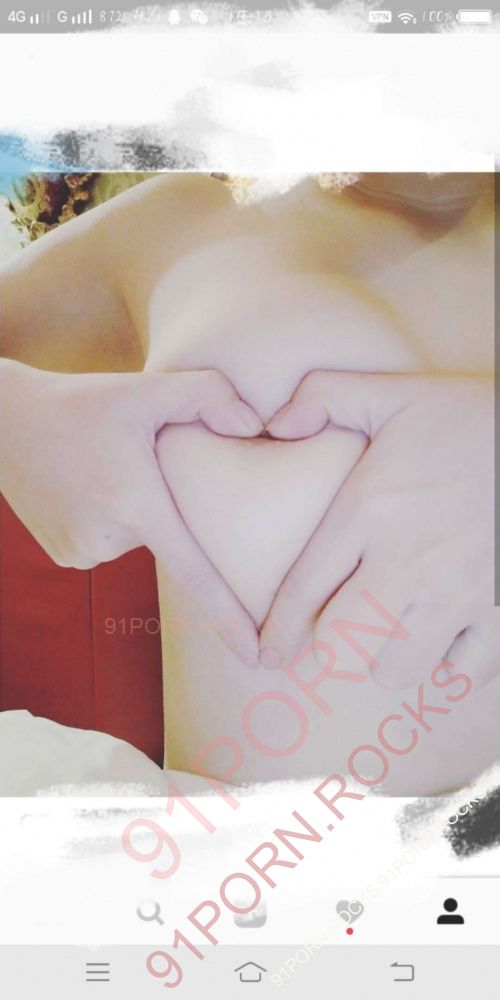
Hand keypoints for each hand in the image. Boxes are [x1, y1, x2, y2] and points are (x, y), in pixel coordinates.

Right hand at [0, 360, 262, 666]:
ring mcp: (82, 554)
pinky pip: (113, 544)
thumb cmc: (83, 402)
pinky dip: (113, 520)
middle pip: (171, 535)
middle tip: (133, 461)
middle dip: (168, 504)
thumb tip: (256, 426)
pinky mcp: (67, 557)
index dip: (228, 617)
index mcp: (135, 504)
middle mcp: (107, 539)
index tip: (255, 657)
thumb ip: (209, 393)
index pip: (194, 574)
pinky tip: (89, 487)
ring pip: (141, 539)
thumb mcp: (147, 387)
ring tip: (106, 469)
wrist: (4, 423)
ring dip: (138, 512)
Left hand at [260, 371, 497, 687]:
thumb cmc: (474, 416)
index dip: (279, 632)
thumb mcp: (395, 392)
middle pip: (342, 644)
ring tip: (395, 634)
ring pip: (398, 668)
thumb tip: (272, 426)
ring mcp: (460, 591)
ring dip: (389, 658)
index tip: (269, 654)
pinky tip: (450, 636)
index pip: (304, 589)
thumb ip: (322, 395)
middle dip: (331, 651)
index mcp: (371, 509)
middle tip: (339, 639)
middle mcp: (408, 558)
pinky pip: (464, 671)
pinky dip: (452, 663)